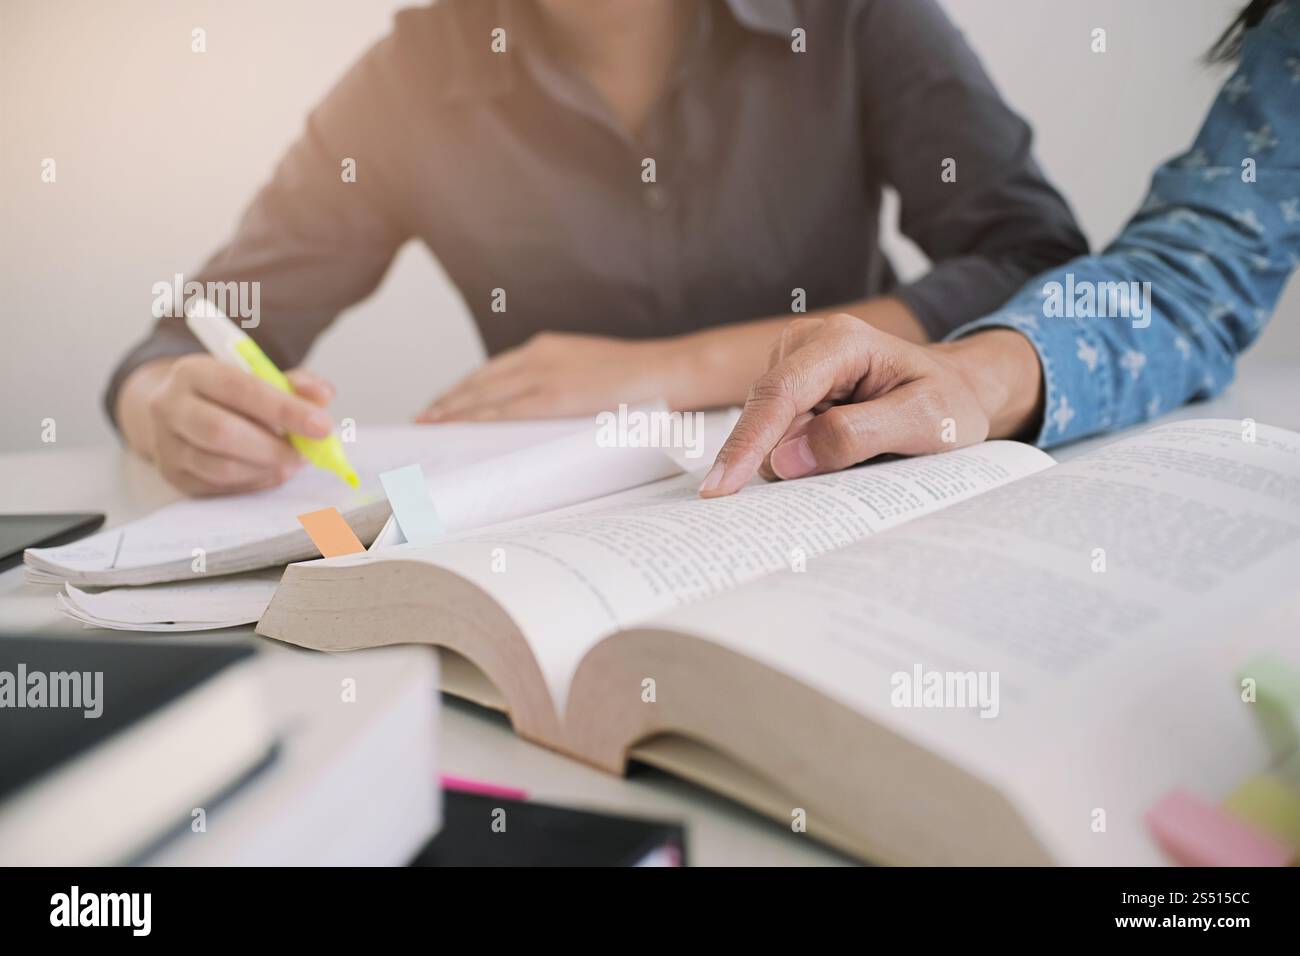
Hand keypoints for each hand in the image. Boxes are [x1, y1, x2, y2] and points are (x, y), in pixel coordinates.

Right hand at [120, 355, 336, 495]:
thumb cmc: (229, 394)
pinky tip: (271, 470)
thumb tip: (324, 395)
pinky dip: (255, 482)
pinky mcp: (174, 475)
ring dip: (267, 468)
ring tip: (292, 461)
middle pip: (222, 432)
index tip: (322, 426)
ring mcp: (166, 444)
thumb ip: (294, 384)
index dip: (284, 409)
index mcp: (193, 371)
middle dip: (274, 447)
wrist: (180, 410)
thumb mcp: (259, 376)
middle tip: (306, 453)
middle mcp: (170, 406)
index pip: (239, 388)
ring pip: (222, 467)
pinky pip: (221, 487)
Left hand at [417, 332, 692, 421]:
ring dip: (453, 412)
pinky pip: (504, 410)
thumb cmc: (641, 382)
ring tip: (430, 427)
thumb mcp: (593, 376)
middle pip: (480, 381)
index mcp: (548, 348)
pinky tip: (457, 429)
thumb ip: (564, 389)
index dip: (464, 389)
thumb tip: (542, 415)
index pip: (493, 371)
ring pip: (484, 394)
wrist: (672, 369)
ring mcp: (545, 374)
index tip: (442, 404)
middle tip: (424, 421)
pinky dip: (476, 419)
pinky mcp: (555, 395)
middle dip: (449, 401)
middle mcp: (539, 355)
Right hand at [698, 315, 1041, 496]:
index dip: (747, 444)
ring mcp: (791, 364)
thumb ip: (857, 436)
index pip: (779, 395)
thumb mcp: (925, 422)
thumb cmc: (946, 403)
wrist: (956, 389)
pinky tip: (832, 458)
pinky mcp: (787, 388)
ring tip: (857, 458)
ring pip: (766, 431)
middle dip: (781, 461)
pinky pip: (773, 435)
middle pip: (765, 415)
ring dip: (795, 460)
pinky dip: (794, 457)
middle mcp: (805, 344)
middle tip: (839, 483)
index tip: (720, 488)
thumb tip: (786, 459)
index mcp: (841, 341)